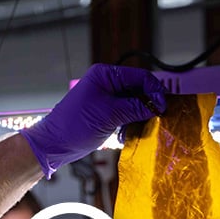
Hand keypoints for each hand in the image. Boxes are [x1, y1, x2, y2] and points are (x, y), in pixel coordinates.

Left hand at [20, 63, 165, 177]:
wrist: (55, 144)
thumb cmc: (76, 126)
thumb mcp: (111, 115)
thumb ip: (136, 108)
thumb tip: (157, 105)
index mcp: (105, 75)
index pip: (139, 76)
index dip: (155, 90)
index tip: (164, 107)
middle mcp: (106, 83)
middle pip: (138, 89)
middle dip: (148, 103)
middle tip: (159, 118)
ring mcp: (105, 98)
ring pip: (132, 103)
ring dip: (139, 115)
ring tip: (144, 127)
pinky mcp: (104, 113)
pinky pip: (124, 114)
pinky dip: (130, 123)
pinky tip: (130, 133)